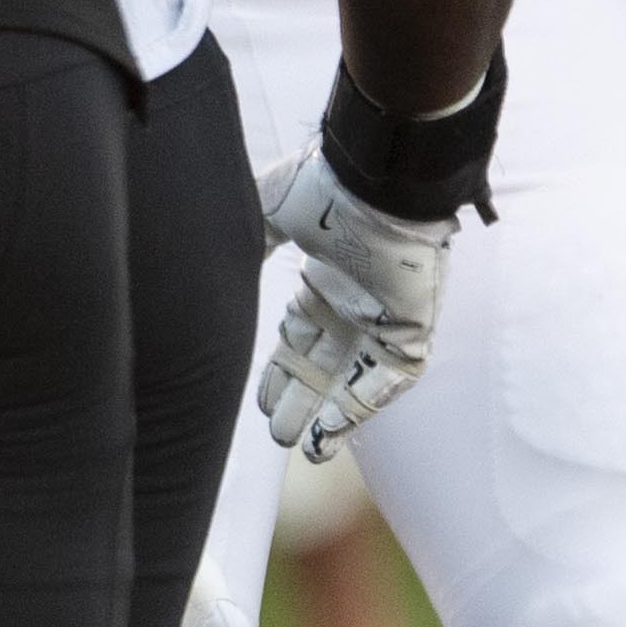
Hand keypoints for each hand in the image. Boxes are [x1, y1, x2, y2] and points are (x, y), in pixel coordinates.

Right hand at [256, 146, 453, 461]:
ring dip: (328, 412)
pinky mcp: (411, 328)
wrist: (378, 181)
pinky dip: (361, 403)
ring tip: (302, 445)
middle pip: (323, 364)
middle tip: (277, 433)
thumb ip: (249, 240)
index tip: (262, 401)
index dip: (281, 371)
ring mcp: (385, 317)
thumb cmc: (327, 189)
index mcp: (325, 278)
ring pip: (353, 378)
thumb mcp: (271, 213)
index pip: (300, 336)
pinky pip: (390, 378)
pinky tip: (333, 429)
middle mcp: (354, 302)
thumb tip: (214, 260)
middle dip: (300, 399)